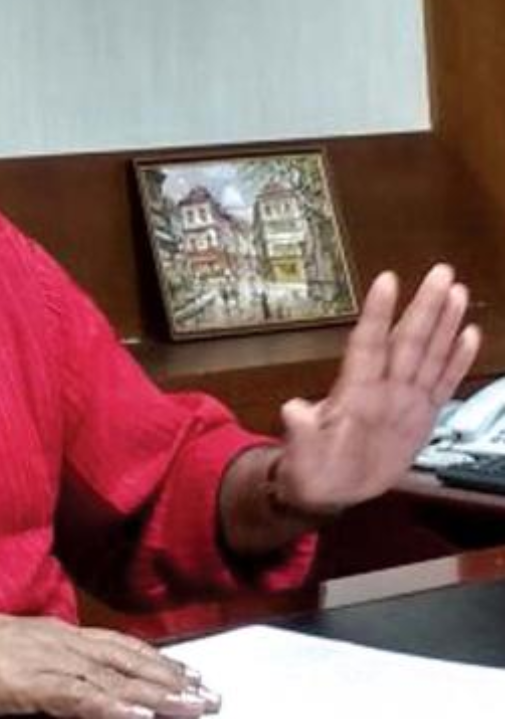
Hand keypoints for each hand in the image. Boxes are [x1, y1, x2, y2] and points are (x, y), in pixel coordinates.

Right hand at [0, 609, 218, 717]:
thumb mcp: (10, 651)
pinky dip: (114, 708)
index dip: (157, 660)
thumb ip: (43, 660)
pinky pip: (81, 700)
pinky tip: (142, 718)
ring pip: (114, 680)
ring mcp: (47, 662)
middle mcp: (59, 642)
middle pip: (127, 660)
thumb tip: (66, 676)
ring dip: (159, 695)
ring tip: (196, 707)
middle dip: (172, 679)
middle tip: (212, 695)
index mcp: (53, 633)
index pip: (117, 646)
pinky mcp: (31, 686)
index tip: (189, 675)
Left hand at [278, 264, 479, 511]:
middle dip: (424, 306)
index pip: (369, 344)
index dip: (378, 313)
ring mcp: (403, 399)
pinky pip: (443, 382)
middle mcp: (382, 388)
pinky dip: (457, 359)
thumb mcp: (301, 456)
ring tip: (455, 291)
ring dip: (443, 323)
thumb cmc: (312, 468)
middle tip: (440, 272)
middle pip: (407, 340)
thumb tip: (291, 411)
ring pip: (429, 353)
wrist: (331, 488)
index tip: (386, 281)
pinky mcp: (421, 414)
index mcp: (355, 393)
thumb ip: (301, 434)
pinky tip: (468, 334)